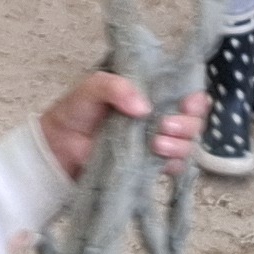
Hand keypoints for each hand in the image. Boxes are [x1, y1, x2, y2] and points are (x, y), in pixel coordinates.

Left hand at [38, 70, 207, 178]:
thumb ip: (116, 87)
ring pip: (189, 143)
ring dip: (181, 143)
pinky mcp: (151, 166)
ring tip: (156, 143)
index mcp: (151, 93)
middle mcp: (160, 116)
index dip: (194, 98)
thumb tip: (143, 108)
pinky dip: (175, 162)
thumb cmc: (76, 111)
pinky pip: (177, 166)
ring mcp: (158, 142)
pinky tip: (159, 158)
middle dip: (188, 123)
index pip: (186, 92)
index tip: (187, 103)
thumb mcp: (93, 87)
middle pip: (194, 120)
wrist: (58, 147)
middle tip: (165, 124)